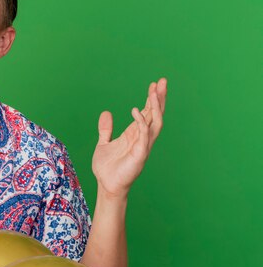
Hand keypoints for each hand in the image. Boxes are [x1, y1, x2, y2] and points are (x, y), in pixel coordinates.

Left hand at [92, 78, 166, 197]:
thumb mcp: (103, 143)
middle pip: (156, 115)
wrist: (106, 186)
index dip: (152, 99)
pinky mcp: (139, 155)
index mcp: (134, 134)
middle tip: (162, 81)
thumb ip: (106, 129)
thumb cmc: (107, 168)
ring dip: (156, 108)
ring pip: (155, 123)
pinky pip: (143, 136)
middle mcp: (142, 138)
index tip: (154, 84)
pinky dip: (141, 123)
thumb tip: (106, 112)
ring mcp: (143, 146)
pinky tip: (136, 111)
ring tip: (154, 93)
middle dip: (159, 98)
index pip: (147, 113)